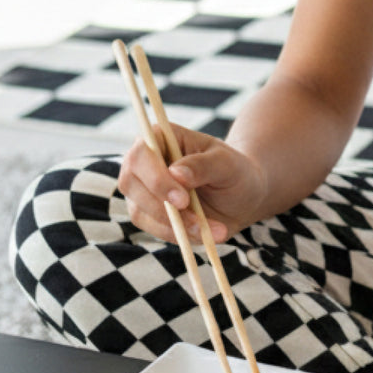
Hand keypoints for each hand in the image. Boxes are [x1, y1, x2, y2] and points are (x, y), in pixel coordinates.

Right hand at [116, 123, 267, 244]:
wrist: (242, 196)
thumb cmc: (234, 171)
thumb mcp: (227, 164)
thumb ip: (203, 165)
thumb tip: (175, 173)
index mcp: (161, 137)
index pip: (141, 153)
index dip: (156, 178)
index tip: (183, 199)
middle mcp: (144, 161)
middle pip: (130, 182)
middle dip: (161, 206)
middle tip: (197, 221)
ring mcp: (142, 189)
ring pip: (139, 211)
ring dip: (176, 225)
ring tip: (214, 229)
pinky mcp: (147, 214)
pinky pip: (153, 229)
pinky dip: (180, 235)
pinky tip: (206, 233)